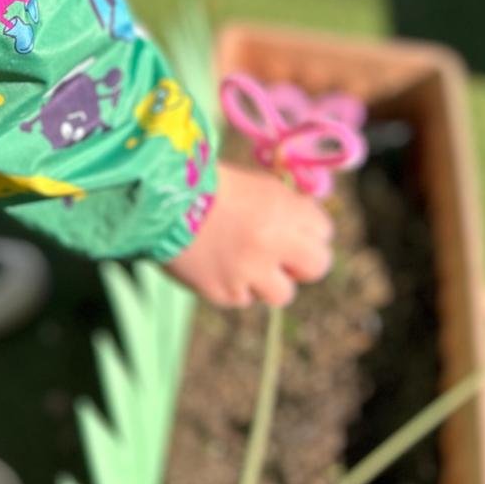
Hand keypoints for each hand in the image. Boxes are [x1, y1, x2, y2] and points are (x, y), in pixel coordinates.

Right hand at [163, 162, 333, 308]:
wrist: (160, 202)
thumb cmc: (209, 186)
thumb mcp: (257, 185)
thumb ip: (287, 206)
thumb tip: (308, 226)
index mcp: (285, 208)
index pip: (324, 231)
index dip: (308, 230)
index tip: (293, 228)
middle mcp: (274, 242)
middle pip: (318, 266)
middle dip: (303, 262)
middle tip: (283, 257)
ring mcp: (250, 272)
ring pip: (283, 293)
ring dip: (268, 281)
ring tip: (245, 263)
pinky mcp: (225, 293)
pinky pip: (243, 298)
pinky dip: (234, 286)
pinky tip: (217, 265)